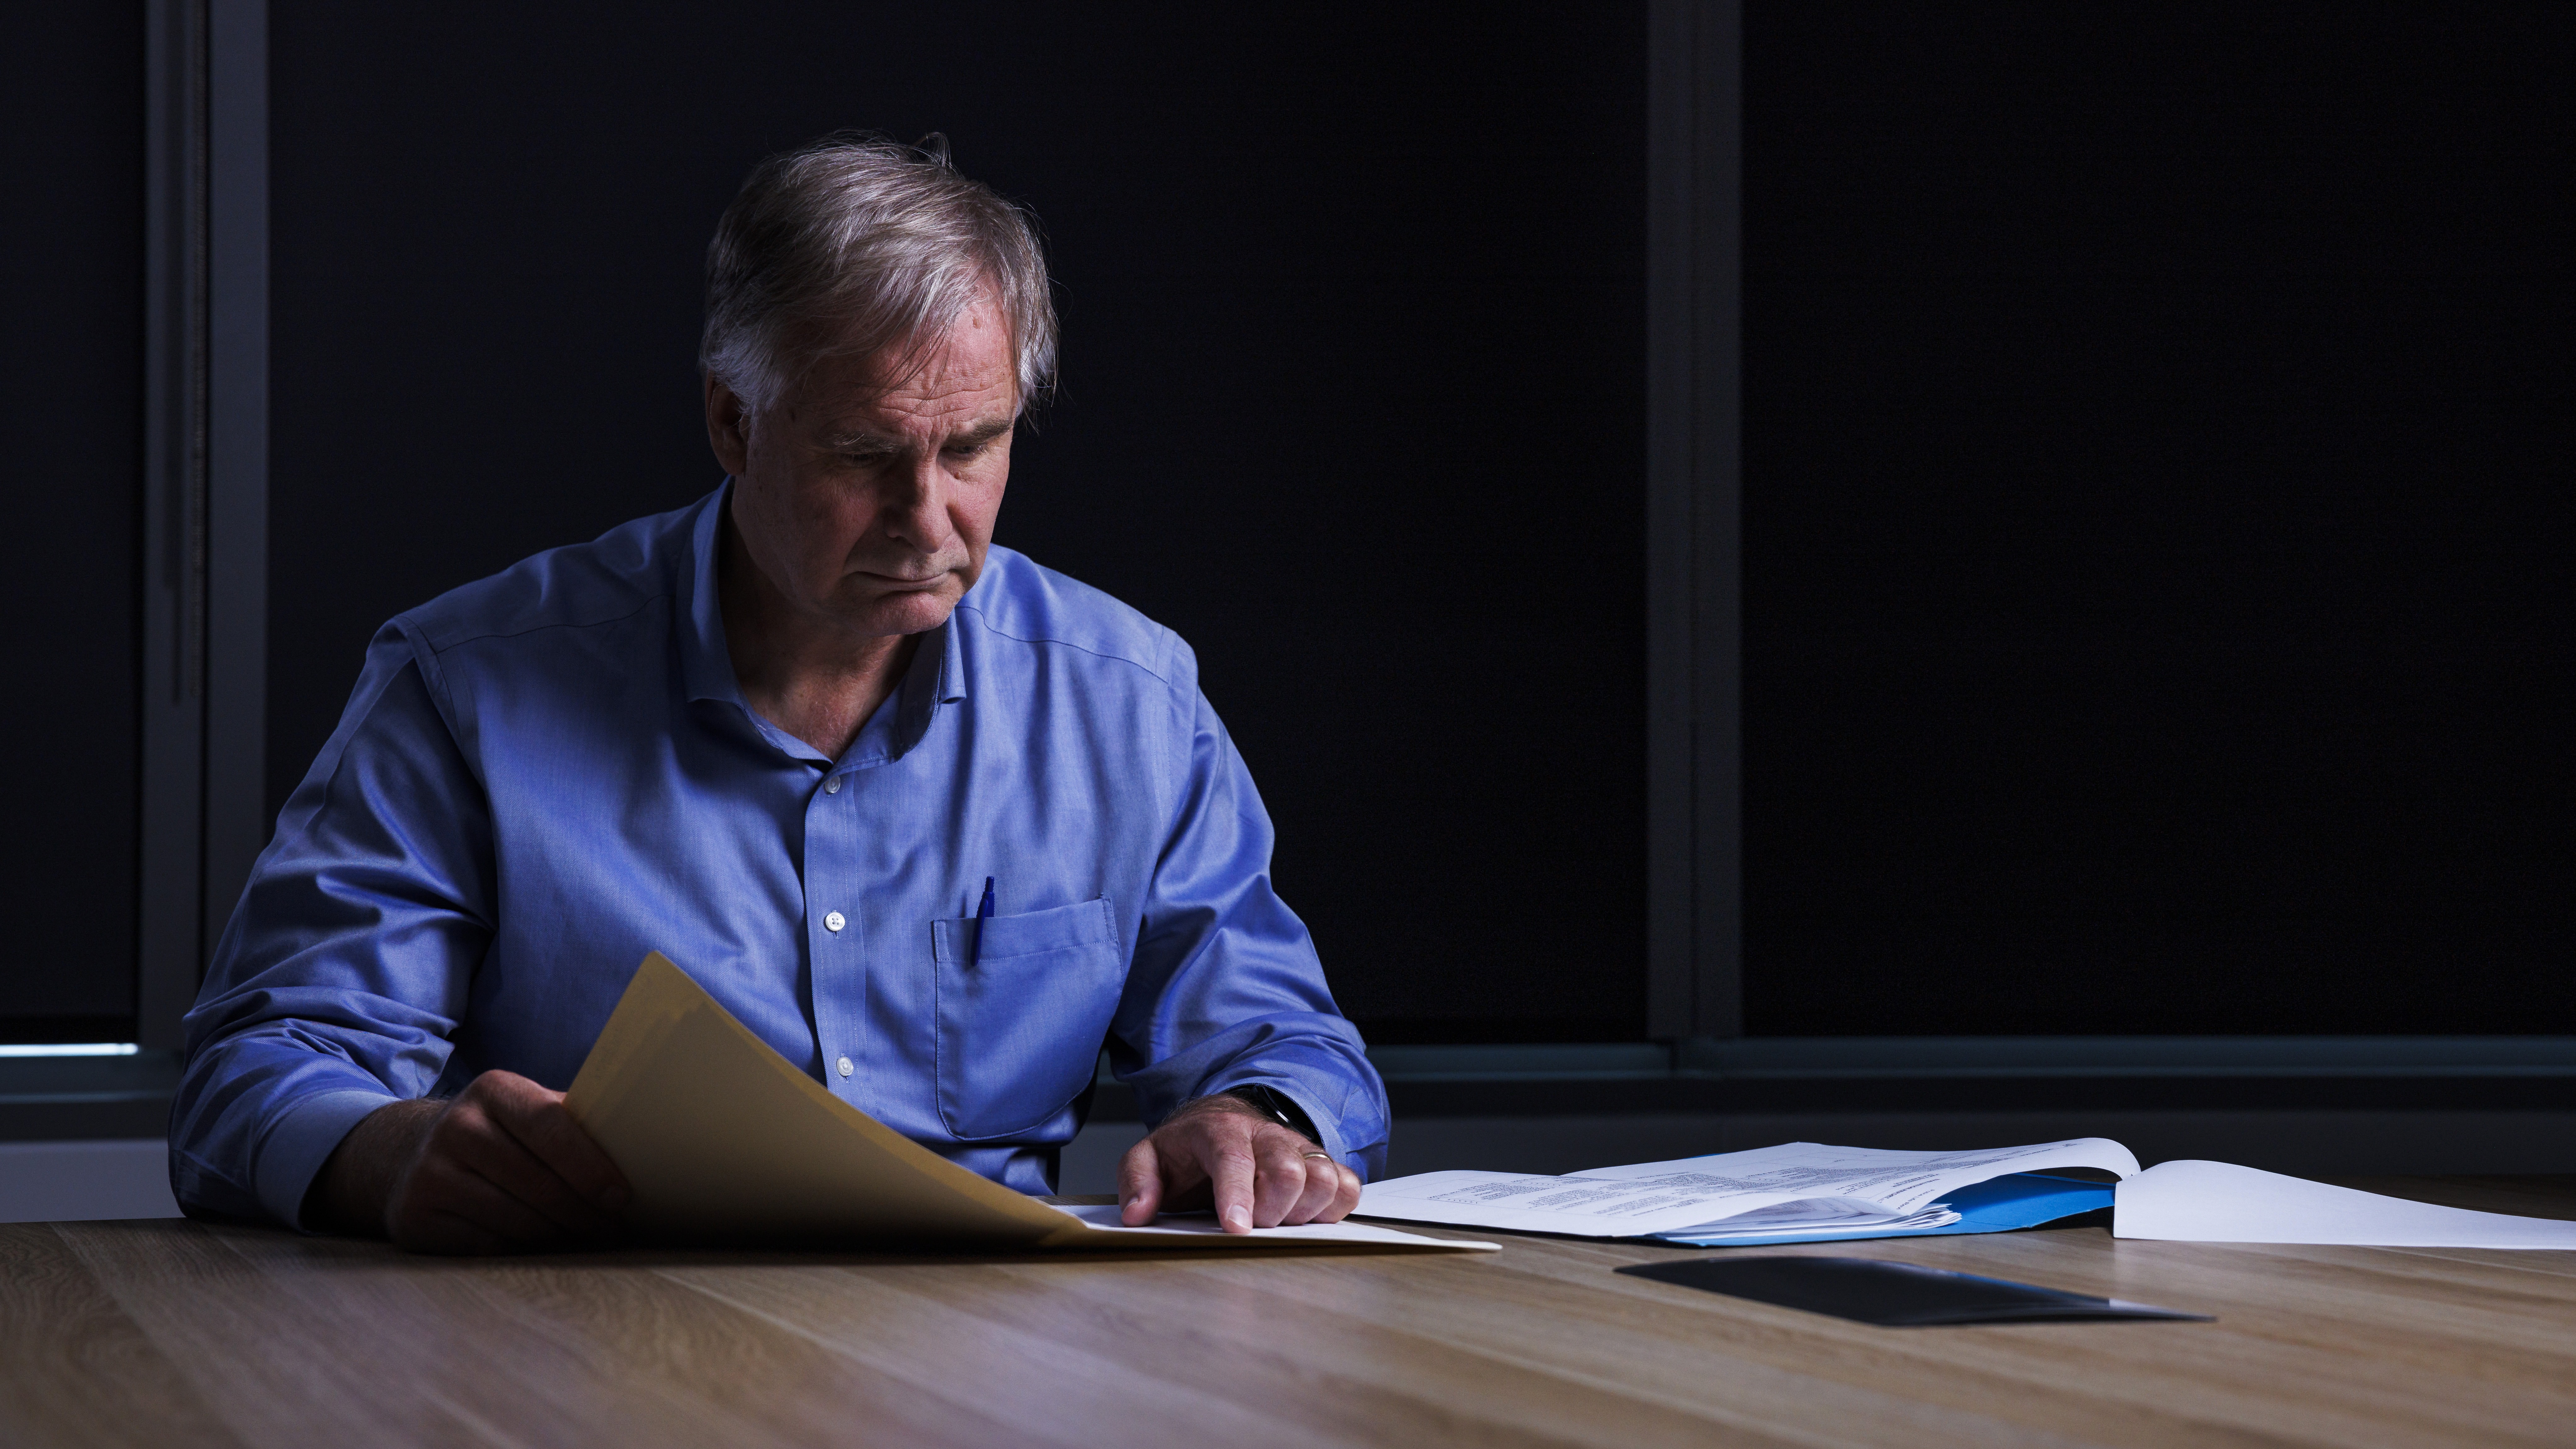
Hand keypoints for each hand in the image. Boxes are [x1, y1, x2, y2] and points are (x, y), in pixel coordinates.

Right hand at [309, 1070, 630, 1253]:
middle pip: (534, 1181)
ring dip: (560, 1237)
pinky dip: (523, 1253)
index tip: (620, 1197)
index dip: (588, 1165)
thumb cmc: (502, 1136)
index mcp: (494, 1090)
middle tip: (614, 1230)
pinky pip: (486, 1246)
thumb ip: (574, 1124)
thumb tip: (643, 1147)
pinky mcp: (416, 1216)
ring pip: (513, 1219)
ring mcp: (430, 1172)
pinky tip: (546, 1252)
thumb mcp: (529, 1112)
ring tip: (590, 1241)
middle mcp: (456, 1126)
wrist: (413, 1156)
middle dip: (583, 1212)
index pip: (549, 1124)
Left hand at [1116, 1093, 1361, 1232]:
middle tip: (1252, 1225)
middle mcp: (1266, 1134)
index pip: (1233, 1158)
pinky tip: (1306, 1215)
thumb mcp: (1148, 1158)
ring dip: (1304, 1211)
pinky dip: (1334, 1207)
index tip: (1235, 1228)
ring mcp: (1298, 1147)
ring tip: (1277, 1220)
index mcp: (1220, 1129)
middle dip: (1272, 1210)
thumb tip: (1137, 1213)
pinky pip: (1348, 1186)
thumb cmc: (1187, 1151)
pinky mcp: (1321, 1162)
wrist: (1222, 1122)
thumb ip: (1137, 1180)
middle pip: (1288, 1170)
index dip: (1237, 1194)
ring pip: (1324, 1178)